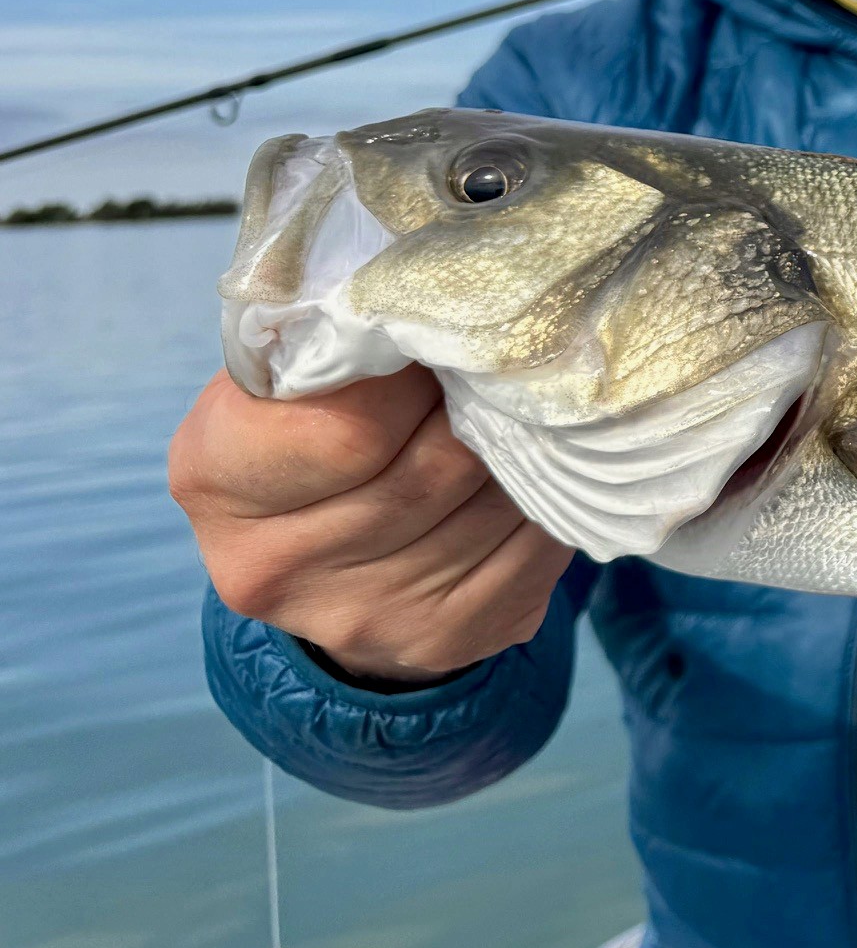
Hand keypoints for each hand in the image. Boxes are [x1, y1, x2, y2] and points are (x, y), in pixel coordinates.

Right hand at [169, 364, 571, 688]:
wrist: (318, 548)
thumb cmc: (307, 423)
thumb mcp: (290, 370)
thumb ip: (339, 340)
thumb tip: (445, 305)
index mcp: (215, 476)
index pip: (351, 428)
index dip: (418, 372)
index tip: (444, 336)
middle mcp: (271, 567)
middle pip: (437, 468)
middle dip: (487, 404)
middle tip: (512, 360)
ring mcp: (359, 619)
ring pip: (495, 507)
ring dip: (531, 447)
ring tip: (530, 406)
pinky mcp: (442, 641)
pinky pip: (535, 552)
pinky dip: (550, 499)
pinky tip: (541, 465)